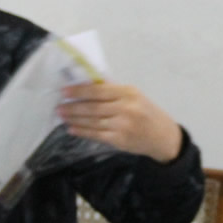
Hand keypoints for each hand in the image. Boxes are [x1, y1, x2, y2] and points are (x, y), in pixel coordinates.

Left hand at [57, 82, 183, 163]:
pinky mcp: (119, 140)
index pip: (99, 90)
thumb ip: (113, 91)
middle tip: (59, 105)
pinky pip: (96, 134)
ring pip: (93, 121)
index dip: (80, 90)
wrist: (163, 136)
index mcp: (128, 93)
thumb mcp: (135, 96)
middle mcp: (126, 108)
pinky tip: (72, 128)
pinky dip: (83, 131)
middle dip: (73, 106)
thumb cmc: (147, 113)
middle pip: (93, 106)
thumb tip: (89, 83)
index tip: (65, 90)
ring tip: (62, 115)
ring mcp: (122, 125)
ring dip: (75, 118)